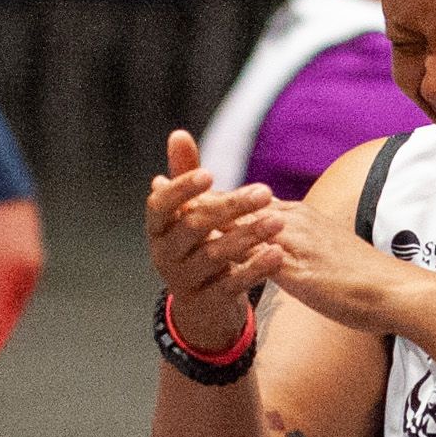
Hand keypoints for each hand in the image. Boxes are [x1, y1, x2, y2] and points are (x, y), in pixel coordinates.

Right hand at [146, 130, 282, 316]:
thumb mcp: (187, 213)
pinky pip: (231, 285)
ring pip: (215, 256)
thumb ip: (184, 174)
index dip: (182, 190)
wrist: (201, 302)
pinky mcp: (207, 301)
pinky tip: (277, 254)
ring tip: (277, 221)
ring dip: (248, 236)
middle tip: (264, 191)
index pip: (161, 206)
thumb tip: (178, 134)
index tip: (209, 174)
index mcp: (158, 228)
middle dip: (230, 207)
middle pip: (194, 228)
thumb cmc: (195, 244)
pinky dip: (255, 270)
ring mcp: (184, 280)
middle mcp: (164, 254)